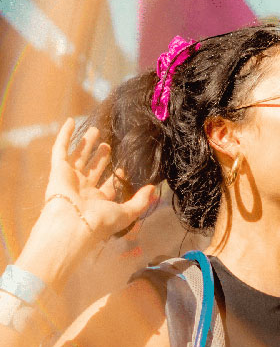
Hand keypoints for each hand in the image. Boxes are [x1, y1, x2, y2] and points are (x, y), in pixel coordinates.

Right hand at [46, 118, 154, 242]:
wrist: (73, 225)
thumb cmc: (101, 222)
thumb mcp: (127, 213)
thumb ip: (140, 201)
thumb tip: (153, 189)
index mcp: (99, 202)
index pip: (108, 186)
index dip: (116, 176)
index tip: (125, 167)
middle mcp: (84, 191)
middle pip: (94, 170)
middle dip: (101, 158)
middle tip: (108, 145)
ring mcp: (70, 180)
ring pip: (79, 157)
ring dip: (86, 144)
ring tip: (96, 130)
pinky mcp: (58, 170)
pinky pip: (60, 149)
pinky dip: (64, 135)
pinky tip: (71, 122)